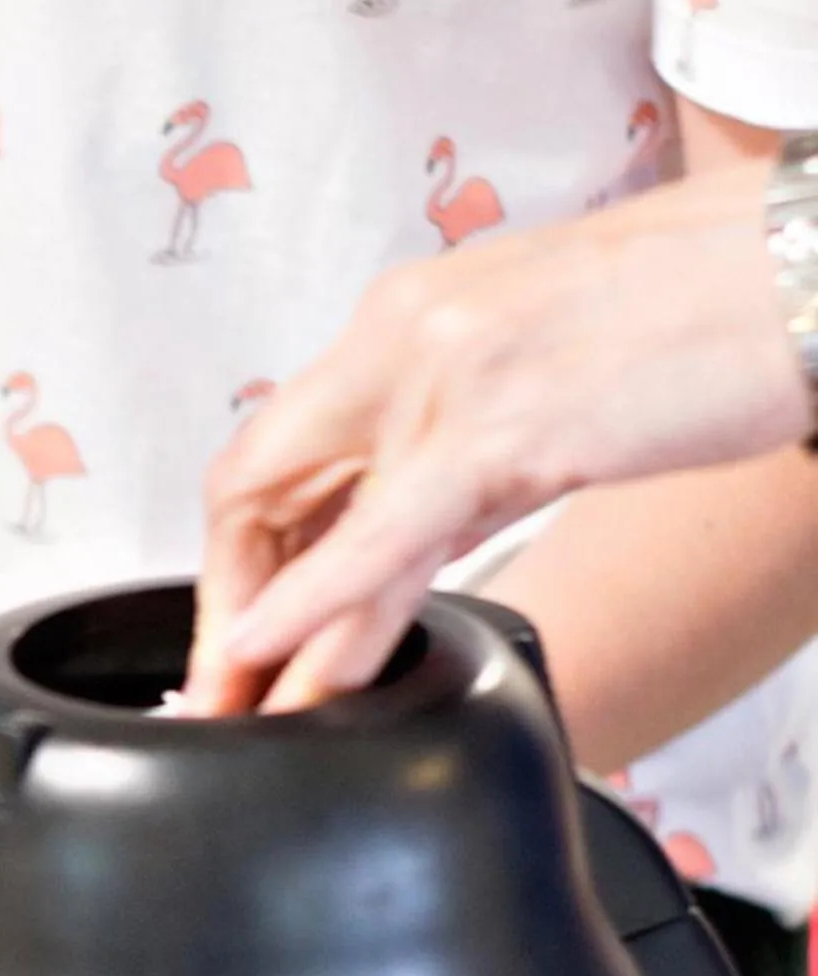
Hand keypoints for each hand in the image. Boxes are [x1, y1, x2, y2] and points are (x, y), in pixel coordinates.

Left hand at [186, 157, 809, 714]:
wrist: (812, 266)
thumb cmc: (711, 314)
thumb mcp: (543, 379)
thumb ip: (462, 455)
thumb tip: (411, 536)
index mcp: (410, 316)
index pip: (279, 446)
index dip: (243, 550)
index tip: (240, 622)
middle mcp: (406, 335)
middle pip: (258, 484)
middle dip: (224, 598)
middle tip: (217, 685)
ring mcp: (445, 378)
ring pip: (309, 525)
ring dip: (266, 633)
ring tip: (240, 709)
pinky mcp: (502, 430)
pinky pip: (377, 539)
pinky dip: (309, 603)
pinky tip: (271, 653)